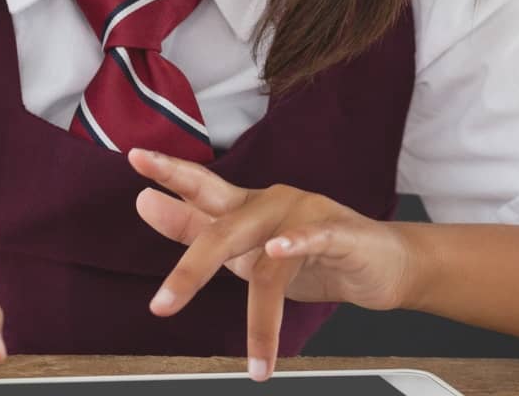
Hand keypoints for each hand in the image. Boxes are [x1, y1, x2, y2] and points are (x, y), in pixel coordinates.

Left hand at [128, 147, 418, 379]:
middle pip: (224, 229)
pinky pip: (314, 236)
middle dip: (191, 269)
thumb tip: (146, 203)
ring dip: (259, 320)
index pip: (202, 185)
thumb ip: (197, 227)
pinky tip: (279, 251)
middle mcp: (270, 203)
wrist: (383, 263)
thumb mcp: (247, 249)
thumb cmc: (310, 255)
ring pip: (268, 260)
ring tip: (253, 360)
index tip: (135, 157)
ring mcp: (304, 213)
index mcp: (245, 206)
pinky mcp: (339, 232)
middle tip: (162, 305)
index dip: (169, 171)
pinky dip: (296, 243)